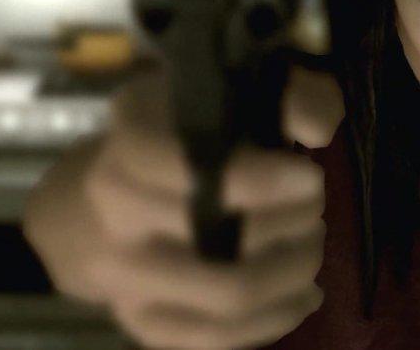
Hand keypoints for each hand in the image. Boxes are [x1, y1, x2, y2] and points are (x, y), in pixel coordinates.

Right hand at [24, 63, 344, 348]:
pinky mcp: (144, 323)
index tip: (310, 176)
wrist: (100, 204)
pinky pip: (220, 339)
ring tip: (312, 244)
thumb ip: (289, 94)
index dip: (258, 180)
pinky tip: (305, 294)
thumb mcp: (230, 94)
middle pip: (220, 238)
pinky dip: (278, 318)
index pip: (188, 169)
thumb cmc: (180, 140)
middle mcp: (113, 214)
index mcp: (131, 145)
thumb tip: (319, 129)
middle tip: (315, 206)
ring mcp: (124, 277)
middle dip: (291, 223)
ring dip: (292, 271)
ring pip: (228, 296)